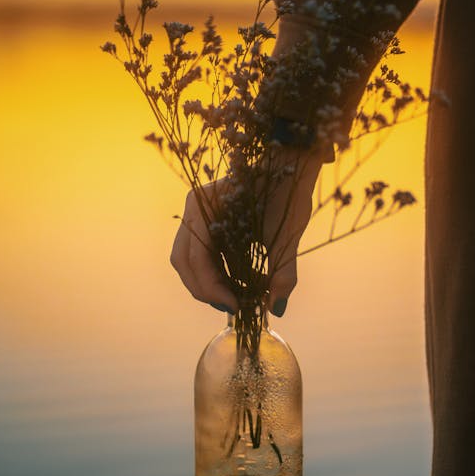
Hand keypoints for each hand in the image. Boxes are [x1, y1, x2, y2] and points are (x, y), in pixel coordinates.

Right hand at [170, 147, 323, 316]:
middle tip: (234, 307)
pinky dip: (216, 272)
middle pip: (184, 261)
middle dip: (206, 289)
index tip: (236, 306)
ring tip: (238, 298)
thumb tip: (277, 309)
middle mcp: (194, 209)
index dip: (212, 287)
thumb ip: (282, 272)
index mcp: (205, 205)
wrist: (290, 166)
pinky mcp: (206, 222)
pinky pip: (202, 253)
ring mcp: (197, 215)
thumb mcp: (286, 234)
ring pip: (188, 259)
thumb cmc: (287, 193)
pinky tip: (238, 283)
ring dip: (209, 283)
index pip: (196, 256)